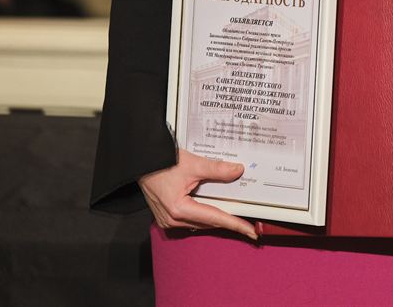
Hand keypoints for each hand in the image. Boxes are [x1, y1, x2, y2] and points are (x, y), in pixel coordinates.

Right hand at [138, 148, 256, 239]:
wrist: (142, 161)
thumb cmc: (161, 162)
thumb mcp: (193, 164)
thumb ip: (217, 169)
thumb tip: (238, 170)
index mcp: (178, 209)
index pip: (215, 218)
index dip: (235, 224)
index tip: (251, 232)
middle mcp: (172, 219)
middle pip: (208, 222)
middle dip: (228, 222)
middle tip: (249, 223)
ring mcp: (167, 220)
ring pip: (199, 222)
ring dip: (215, 217)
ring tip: (235, 216)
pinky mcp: (166, 217)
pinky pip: (190, 220)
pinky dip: (203, 214)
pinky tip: (214, 209)